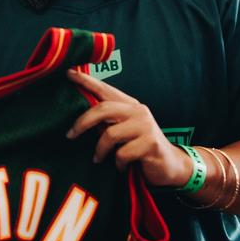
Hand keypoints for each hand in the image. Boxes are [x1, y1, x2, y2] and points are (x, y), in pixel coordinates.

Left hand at [65, 69, 192, 187]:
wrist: (171, 166)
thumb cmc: (140, 147)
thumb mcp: (122, 131)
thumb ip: (106, 122)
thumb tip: (81, 119)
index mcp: (130, 105)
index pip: (105, 89)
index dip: (86, 81)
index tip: (68, 73)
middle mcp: (138, 111)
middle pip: (103, 109)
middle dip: (82, 122)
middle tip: (70, 135)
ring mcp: (146, 126)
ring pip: (110, 134)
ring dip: (101, 150)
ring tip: (99, 158)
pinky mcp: (151, 144)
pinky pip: (122, 153)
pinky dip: (118, 163)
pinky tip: (121, 167)